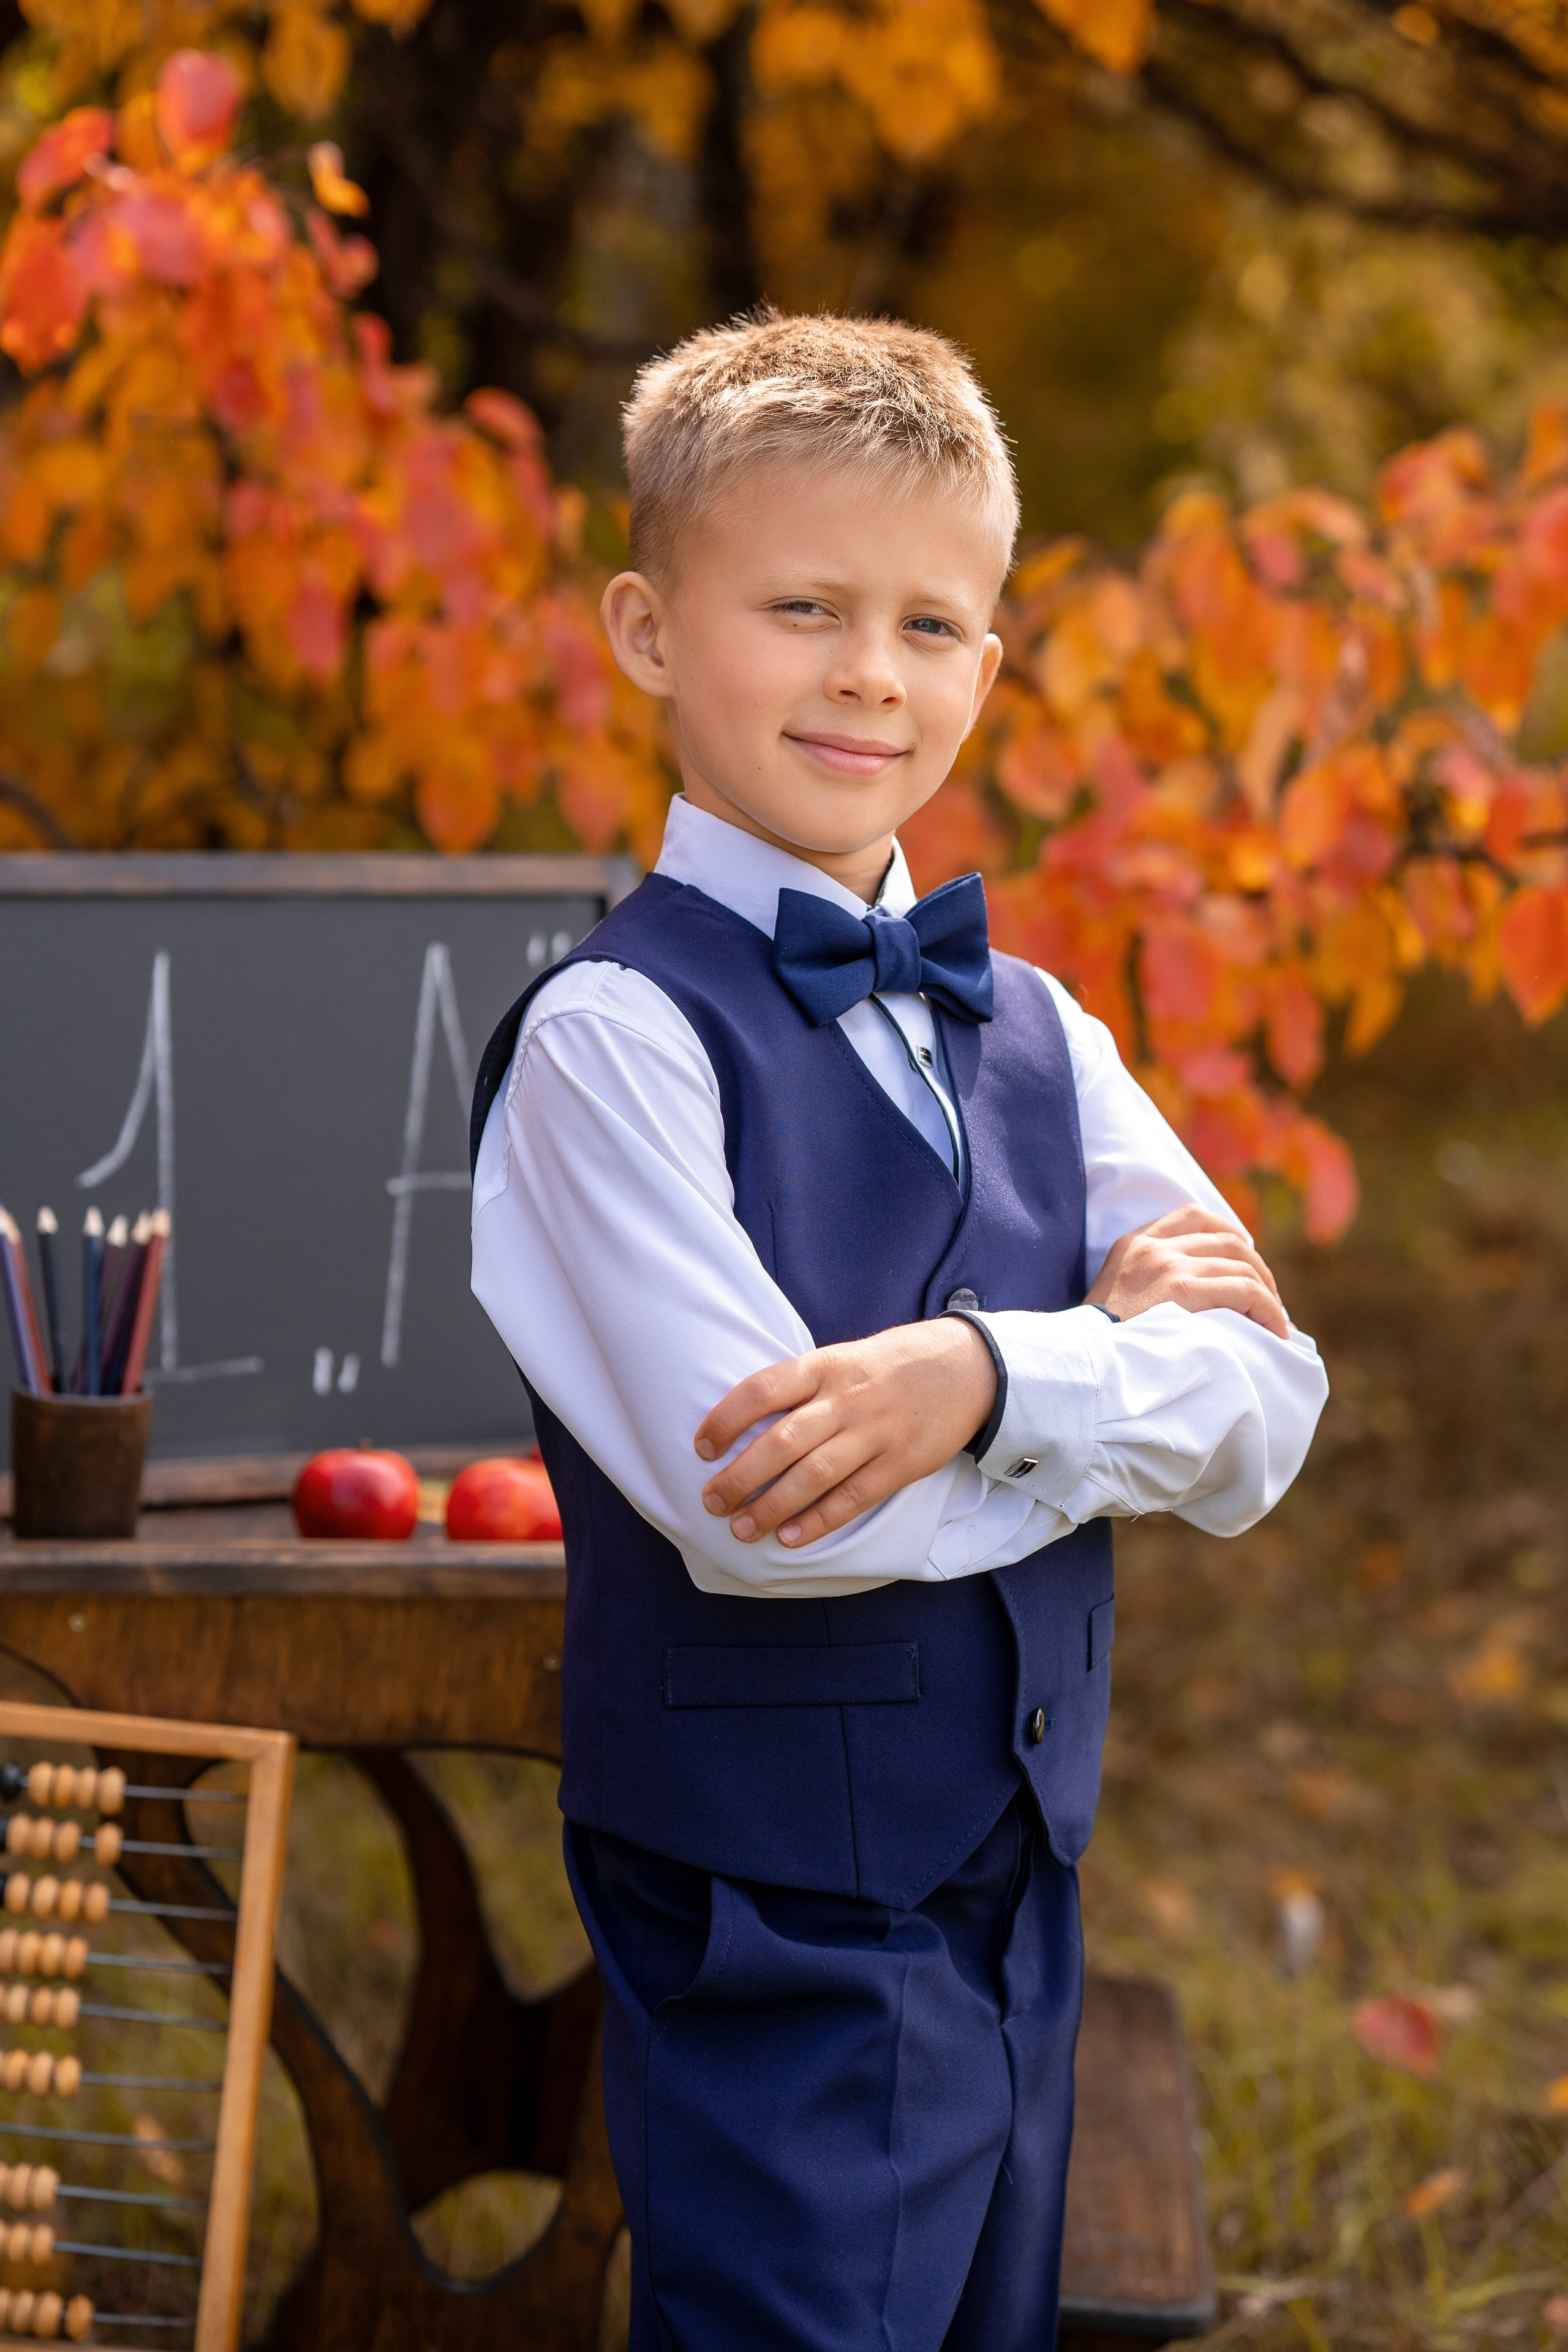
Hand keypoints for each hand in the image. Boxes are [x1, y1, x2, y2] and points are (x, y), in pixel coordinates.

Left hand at [693, 1317, 996, 1550]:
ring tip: (741, 1528)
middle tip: (710, 1501)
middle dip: (739, 1476)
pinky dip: (818, 1521)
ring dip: (771, 1506)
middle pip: (781, 1442)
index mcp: (825, 1366)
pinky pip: (853, 1497)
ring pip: (813, 1475)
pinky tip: (789, 1538)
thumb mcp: (844, 1357)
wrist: (969, 1366)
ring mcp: (875, 1433)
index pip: (761, 1389)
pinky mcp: (901, 1464)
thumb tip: (745, 1422)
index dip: (725, 1419)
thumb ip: (803, 1386)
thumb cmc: (893, 1364)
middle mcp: (846, 1399)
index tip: (701, 1447)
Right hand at [1086, 1203, 1288, 1337]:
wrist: (1083, 1367)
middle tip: (1269, 1302)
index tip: (1245, 1263)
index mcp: (1133, 1244)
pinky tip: (1276, 1330)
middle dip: (1259, 1269)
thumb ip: (1150, 1282)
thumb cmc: (1103, 1347)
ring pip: (1242, 1264)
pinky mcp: (1180, 1290)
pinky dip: (1268, 1308)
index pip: (1193, 1216)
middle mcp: (1151, 1247)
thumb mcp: (1117, 1297)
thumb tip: (1207, 1292)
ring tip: (1276, 1323)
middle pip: (1227, 1239)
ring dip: (1268, 1294)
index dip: (1230, 1234)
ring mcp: (1166, 1265)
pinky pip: (1244, 1290)